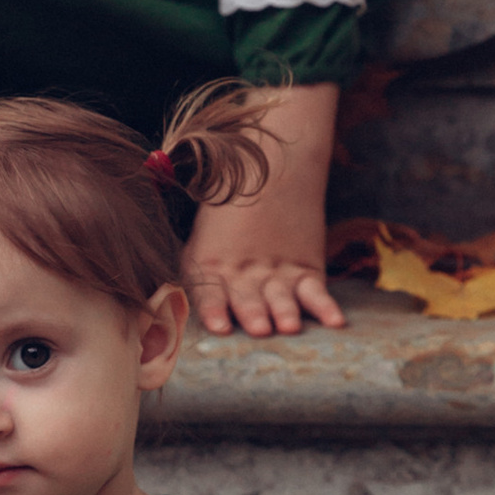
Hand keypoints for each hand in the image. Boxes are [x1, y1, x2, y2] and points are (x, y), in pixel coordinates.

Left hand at [186, 81, 344, 338]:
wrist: (275, 165)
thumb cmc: (227, 206)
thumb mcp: (199, 234)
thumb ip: (192, 270)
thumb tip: (160, 308)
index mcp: (211, 262)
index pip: (210, 292)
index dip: (215, 310)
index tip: (220, 327)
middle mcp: (244, 270)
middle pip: (249, 297)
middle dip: (252, 313)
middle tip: (260, 328)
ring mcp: (277, 269)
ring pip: (281, 296)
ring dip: (284, 311)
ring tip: (288, 325)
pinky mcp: (305, 266)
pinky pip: (317, 291)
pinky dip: (326, 308)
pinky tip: (335, 323)